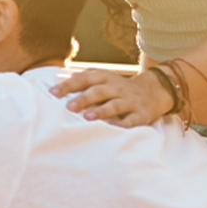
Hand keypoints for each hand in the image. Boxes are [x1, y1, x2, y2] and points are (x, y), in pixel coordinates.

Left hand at [51, 67, 173, 126]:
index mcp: (105, 78)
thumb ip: (83, 79)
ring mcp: (130, 101)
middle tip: (69, 107)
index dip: (69, 85)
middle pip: (99, 92)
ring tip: (87, 117)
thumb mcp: (104, 79)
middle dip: (83, 99)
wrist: (153, 92)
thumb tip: (59, 80)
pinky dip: (122, 125)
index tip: (53, 93)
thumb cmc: (119, 88)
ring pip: (114, 105)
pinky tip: (112, 129)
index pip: (85, 79)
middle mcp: (117, 88)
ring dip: (101, 111)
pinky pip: (131, 121)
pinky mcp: (141, 114)